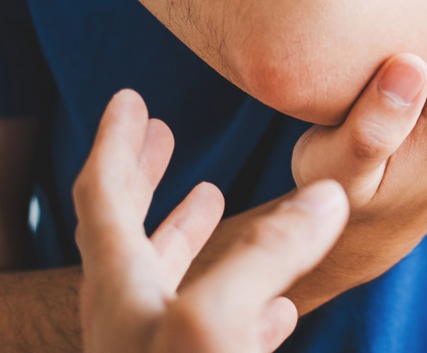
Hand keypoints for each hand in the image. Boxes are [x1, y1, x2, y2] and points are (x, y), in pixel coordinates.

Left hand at [73, 89, 347, 352]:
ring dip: (183, 229)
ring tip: (210, 195)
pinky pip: (206, 329)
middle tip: (161, 131)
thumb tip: (324, 196)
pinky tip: (272, 304)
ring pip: (165, 278)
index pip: (101, 195)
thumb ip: (268, 253)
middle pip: (126, 228)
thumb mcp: (217, 321)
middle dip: (144, 173)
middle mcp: (126, 317)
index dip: (114, 140)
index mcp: (122, 286)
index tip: (127, 97)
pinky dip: (234, 295)